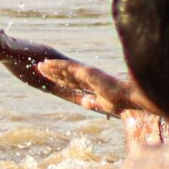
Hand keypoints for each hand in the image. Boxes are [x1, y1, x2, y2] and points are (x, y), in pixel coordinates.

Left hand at [36, 57, 153, 118]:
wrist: (128, 96)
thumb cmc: (119, 101)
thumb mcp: (102, 104)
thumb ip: (93, 103)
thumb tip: (83, 102)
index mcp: (90, 84)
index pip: (71, 81)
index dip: (60, 78)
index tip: (50, 77)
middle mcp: (87, 76)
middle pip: (66, 74)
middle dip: (53, 72)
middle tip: (40, 68)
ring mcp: (87, 73)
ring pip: (65, 69)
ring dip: (52, 67)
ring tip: (40, 66)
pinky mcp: (86, 71)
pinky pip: (68, 67)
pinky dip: (57, 65)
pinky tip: (48, 64)